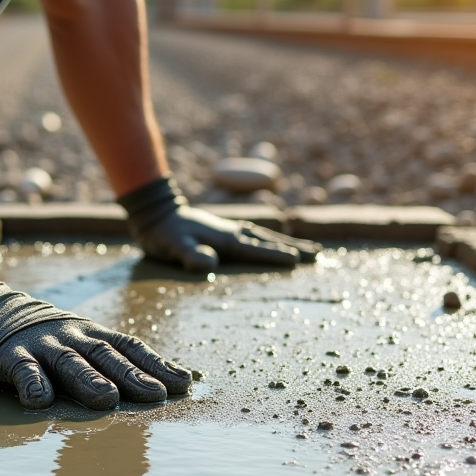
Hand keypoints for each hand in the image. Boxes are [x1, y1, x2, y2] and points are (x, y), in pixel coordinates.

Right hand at [0, 246, 192, 409]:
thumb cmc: (22, 332)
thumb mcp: (63, 343)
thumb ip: (93, 362)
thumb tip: (135, 389)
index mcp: (86, 334)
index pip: (128, 347)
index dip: (157, 365)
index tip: (184, 384)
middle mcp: (68, 336)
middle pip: (106, 356)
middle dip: (134, 376)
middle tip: (159, 395)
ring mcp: (37, 343)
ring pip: (68, 362)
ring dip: (88, 380)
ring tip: (107, 400)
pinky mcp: (5, 353)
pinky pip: (20, 370)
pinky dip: (31, 384)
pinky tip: (39, 402)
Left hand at [119, 177, 320, 271]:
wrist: (155, 212)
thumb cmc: (163, 234)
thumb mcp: (173, 246)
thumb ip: (190, 254)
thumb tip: (208, 263)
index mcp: (226, 240)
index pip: (256, 250)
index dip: (276, 256)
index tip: (297, 261)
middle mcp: (233, 233)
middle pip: (269, 242)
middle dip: (294, 248)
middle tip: (319, 255)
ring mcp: (230, 230)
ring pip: (265, 238)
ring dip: (287, 243)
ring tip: (308, 250)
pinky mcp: (224, 231)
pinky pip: (255, 236)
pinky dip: (270, 240)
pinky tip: (273, 242)